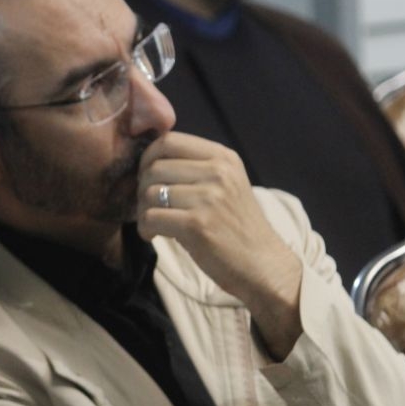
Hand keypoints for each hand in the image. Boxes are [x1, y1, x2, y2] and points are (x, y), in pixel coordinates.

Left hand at [136, 132, 303, 358]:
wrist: (263, 264)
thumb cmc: (237, 228)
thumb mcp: (225, 185)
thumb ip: (195, 169)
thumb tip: (149, 161)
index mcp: (223, 158)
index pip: (169, 140)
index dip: (148, 157)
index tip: (147, 178)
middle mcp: (218, 172)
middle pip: (154, 167)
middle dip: (141, 188)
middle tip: (148, 207)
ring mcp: (209, 198)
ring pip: (150, 193)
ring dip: (142, 211)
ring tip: (154, 223)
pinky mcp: (198, 225)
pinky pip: (151, 217)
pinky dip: (145, 228)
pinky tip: (154, 236)